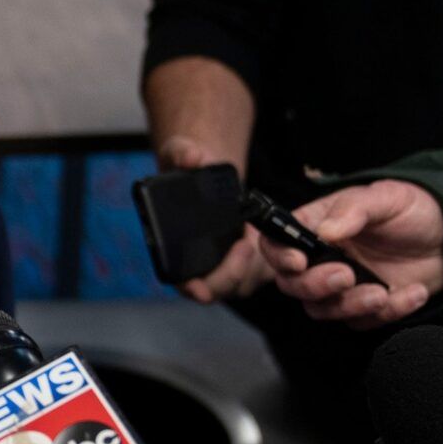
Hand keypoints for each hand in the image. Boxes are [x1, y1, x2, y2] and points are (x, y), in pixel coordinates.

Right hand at [153, 137, 269, 302]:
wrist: (207, 172)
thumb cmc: (189, 168)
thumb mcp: (182, 154)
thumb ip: (184, 154)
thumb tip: (193, 157)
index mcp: (173, 248)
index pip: (183, 283)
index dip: (192, 289)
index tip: (200, 289)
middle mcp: (199, 263)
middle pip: (218, 289)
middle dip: (233, 273)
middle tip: (244, 245)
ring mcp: (226, 264)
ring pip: (243, 284)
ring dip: (253, 268)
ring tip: (253, 237)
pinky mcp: (249, 259)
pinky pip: (261, 272)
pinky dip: (269, 261)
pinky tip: (266, 237)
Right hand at [260, 181, 442, 328]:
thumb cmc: (412, 209)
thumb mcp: (386, 197)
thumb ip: (355, 210)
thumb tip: (326, 230)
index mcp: (316, 226)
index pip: (277, 244)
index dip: (279, 256)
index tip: (299, 261)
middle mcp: (322, 259)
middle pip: (293, 285)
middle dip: (316, 286)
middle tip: (346, 275)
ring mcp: (344, 286)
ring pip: (323, 310)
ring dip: (350, 306)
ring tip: (381, 293)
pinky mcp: (367, 307)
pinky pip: (365, 322)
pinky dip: (390, 312)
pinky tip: (413, 292)